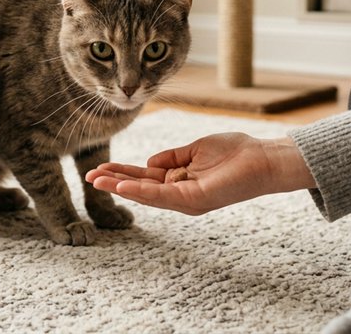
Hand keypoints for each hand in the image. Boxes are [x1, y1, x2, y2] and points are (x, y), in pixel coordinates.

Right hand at [85, 132, 315, 214]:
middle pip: (140, 187)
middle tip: (88, 176)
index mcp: (179, 180)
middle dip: (113, 181)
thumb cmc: (235, 152)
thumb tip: (149, 161)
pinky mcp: (194, 199)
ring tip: (98, 180)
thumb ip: (173, 157)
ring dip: (121, 186)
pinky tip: (123, 185)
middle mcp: (179, 193)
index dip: (122, 172)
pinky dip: (141, 190)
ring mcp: (186, 199)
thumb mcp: (195, 150)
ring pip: (146, 194)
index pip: (144, 176)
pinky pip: (162, 196)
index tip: (99, 166)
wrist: (262, 158)